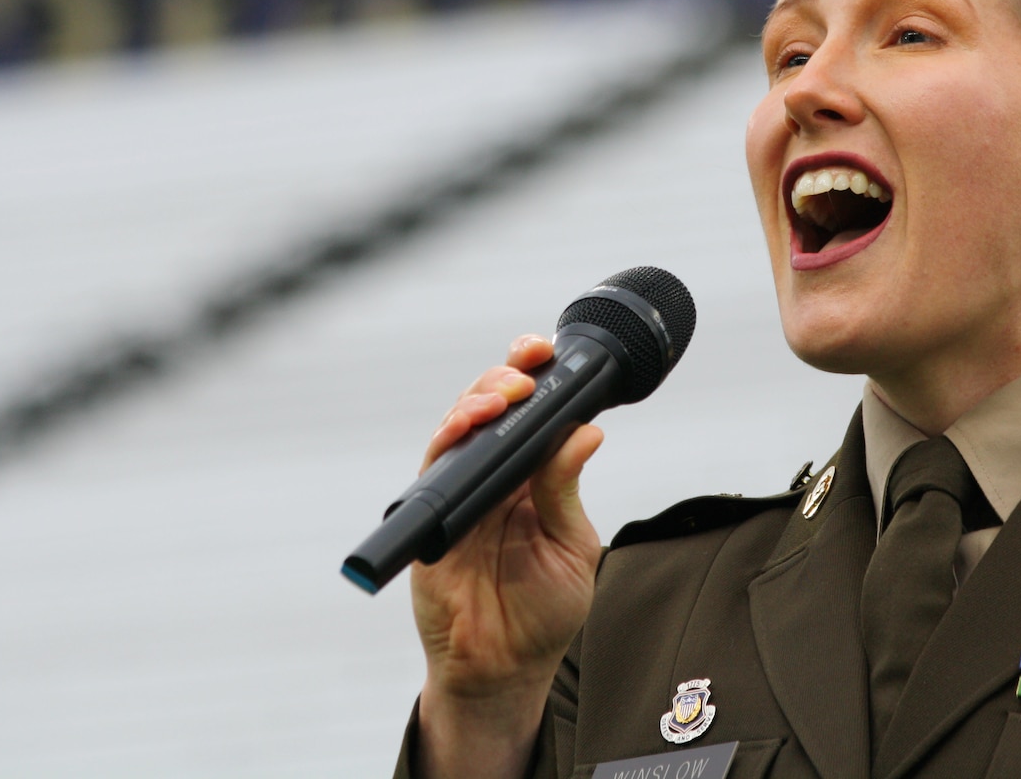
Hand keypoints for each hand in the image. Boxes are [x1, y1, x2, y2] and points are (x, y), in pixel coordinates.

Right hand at [410, 334, 603, 776]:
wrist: (505, 670)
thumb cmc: (543, 611)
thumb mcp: (572, 546)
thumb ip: (567, 490)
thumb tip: (587, 432)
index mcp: (530, 476)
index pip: (529, 412)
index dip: (533, 374)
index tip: (547, 349)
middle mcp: (493, 476)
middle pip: (489, 407)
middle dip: (505, 375)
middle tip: (528, 366)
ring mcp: (460, 494)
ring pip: (459, 428)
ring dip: (477, 401)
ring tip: (504, 394)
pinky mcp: (433, 518)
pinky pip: (435, 469)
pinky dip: (448, 441)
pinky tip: (466, 425)